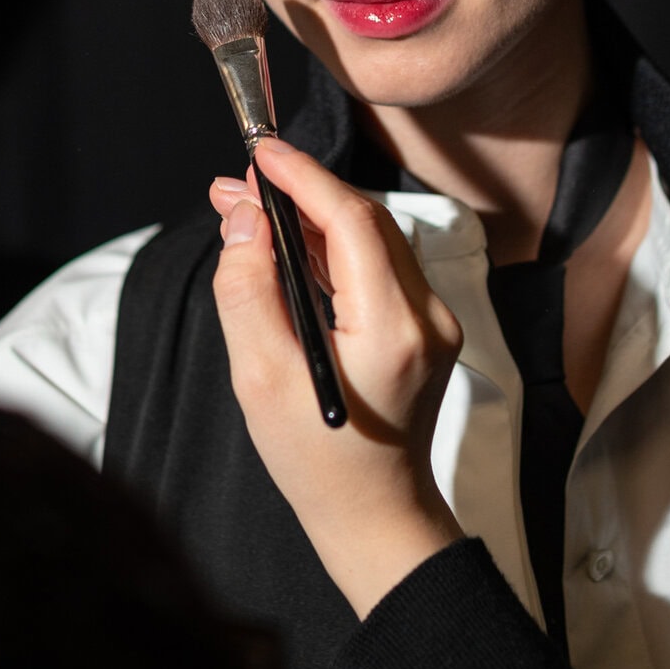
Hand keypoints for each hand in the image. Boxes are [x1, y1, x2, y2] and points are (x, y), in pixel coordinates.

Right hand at [208, 137, 464, 615]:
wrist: (376, 515)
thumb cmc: (316, 461)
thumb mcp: (261, 379)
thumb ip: (248, 291)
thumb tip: (244, 218)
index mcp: (394, 330)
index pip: (352, 222)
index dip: (303, 177)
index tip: (258, 152)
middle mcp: (427, 316)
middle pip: (365, 222)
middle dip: (300, 191)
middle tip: (235, 182)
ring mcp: (434, 321)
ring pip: (371, 240)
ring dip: (310, 216)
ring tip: (245, 207)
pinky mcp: (425, 327)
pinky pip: (377, 266)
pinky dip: (330, 247)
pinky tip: (284, 244)